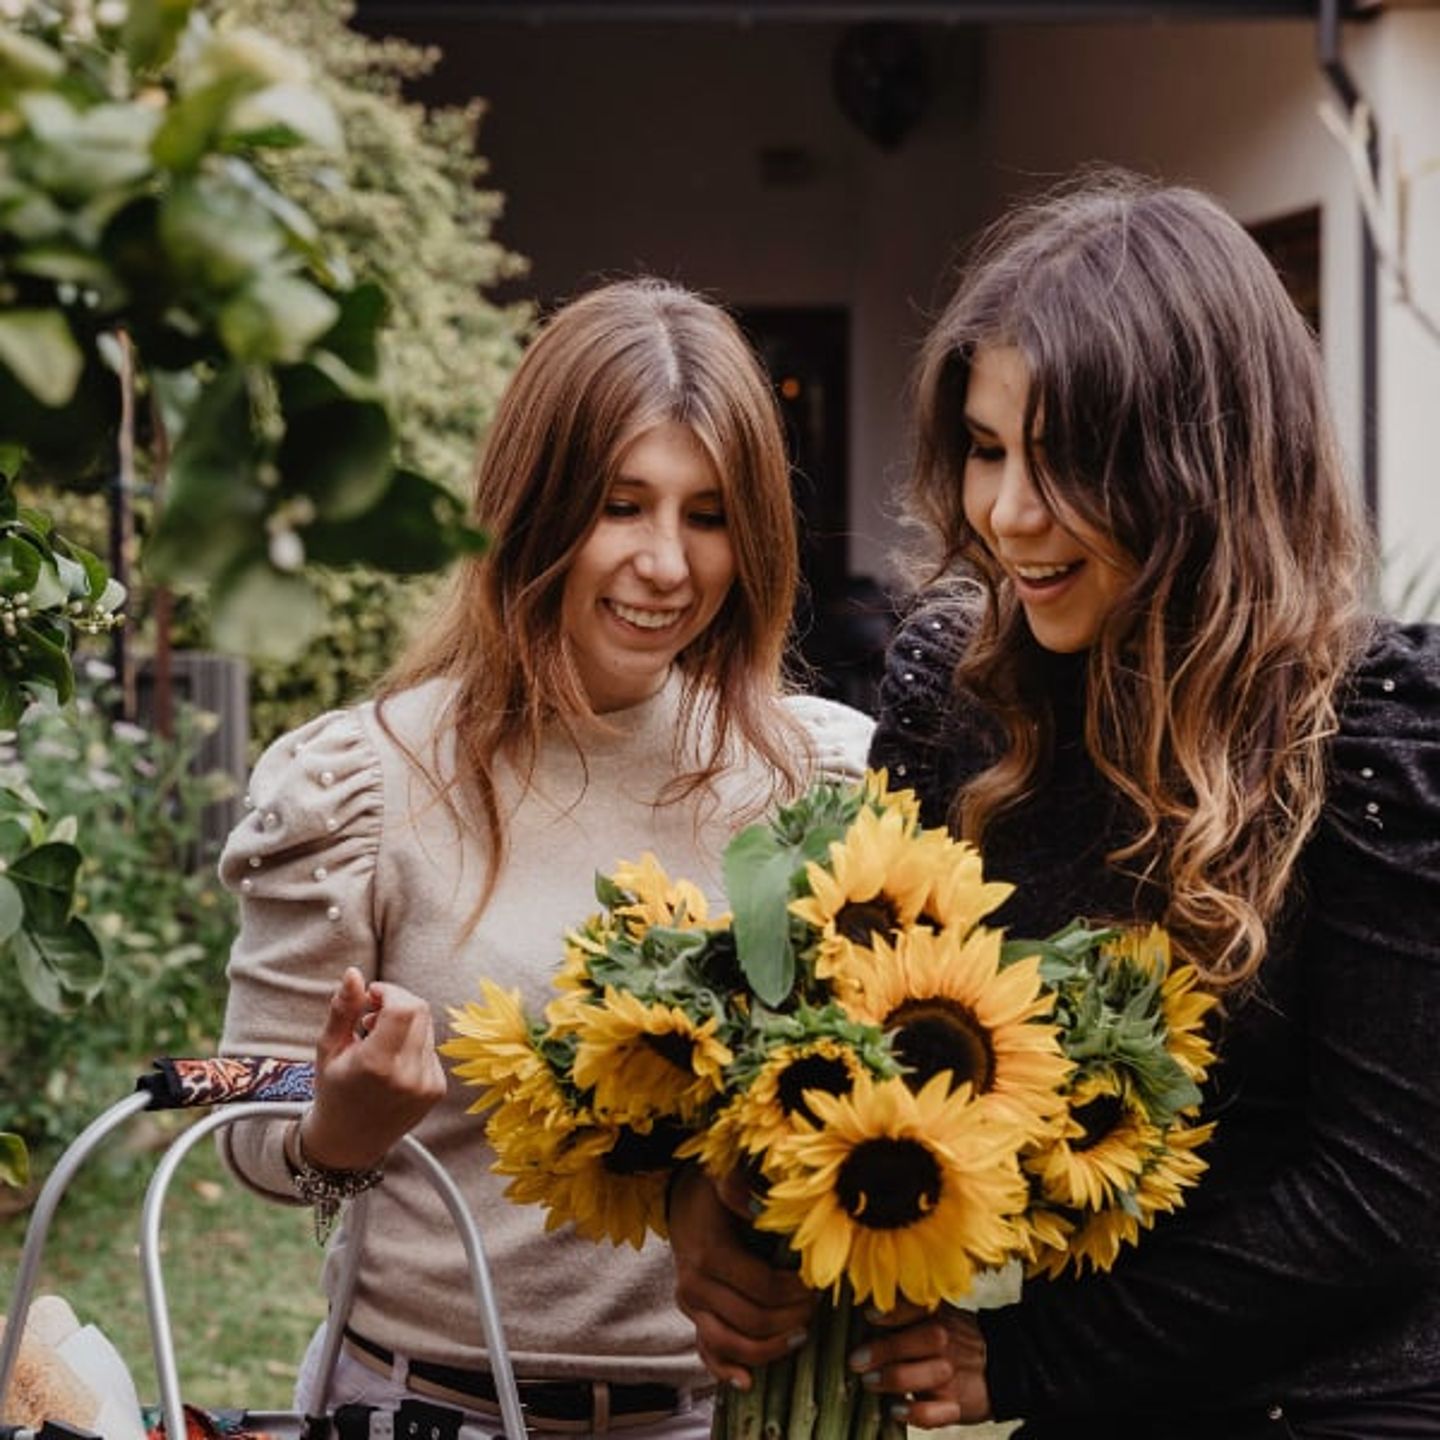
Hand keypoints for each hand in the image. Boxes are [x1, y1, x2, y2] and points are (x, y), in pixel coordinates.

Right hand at [300, 967, 447, 1170]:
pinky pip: (430, 1047)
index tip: (369, 996)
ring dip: (404, 1023)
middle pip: (419, 1011)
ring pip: (427, 1027)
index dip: (389, 991)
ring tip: (376, 1040)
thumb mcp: (328, 1049)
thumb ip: (342, 1009)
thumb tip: (353, 973)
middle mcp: (408, 1075)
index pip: (404, 1007)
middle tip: (370, 1015)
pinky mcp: (437, 1089)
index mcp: (377, 1065)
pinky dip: (412, 1043)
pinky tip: (390, 1061)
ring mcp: (426, 1084)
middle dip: (397, 1001)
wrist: (349, 1142)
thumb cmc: (333, 1090)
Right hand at [669, 1166, 816, 1388]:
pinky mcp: (692, 1317)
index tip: (818, 1285)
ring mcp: (691, 1306)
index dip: (795, 1291)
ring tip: (802, 1336)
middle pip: (751, 1320)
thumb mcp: (725, 1178)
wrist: (681, 1202)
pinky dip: (725, 1371)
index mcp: (709, 1253)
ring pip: (729, 1344)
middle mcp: (694, 1285)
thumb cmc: (714, 1192)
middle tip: (817, 1308)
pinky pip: (705, 1352)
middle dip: (791, 1318)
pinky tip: (748, 1382)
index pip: (761, 1287)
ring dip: (769, 1348)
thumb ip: (740, 1188)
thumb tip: (762, 1203)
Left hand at [848, 1302, 990, 1428]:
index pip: (918, 1308)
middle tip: (856, 1360)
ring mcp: (952, 1374)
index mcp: (939, 1315)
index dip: (894, 1312)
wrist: (999, 1366)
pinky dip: (914, 1413)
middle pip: (921, 1340)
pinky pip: (936, 1412)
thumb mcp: (936, 1314)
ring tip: (869, 1382)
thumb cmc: (951, 1338)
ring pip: (927, 1375)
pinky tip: (896, 1410)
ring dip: (894, 1379)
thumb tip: (862, 1310)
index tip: (870, 1316)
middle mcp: (947, 1342)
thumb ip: (904, 1312)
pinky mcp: (955, 1405)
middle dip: (886, 1350)